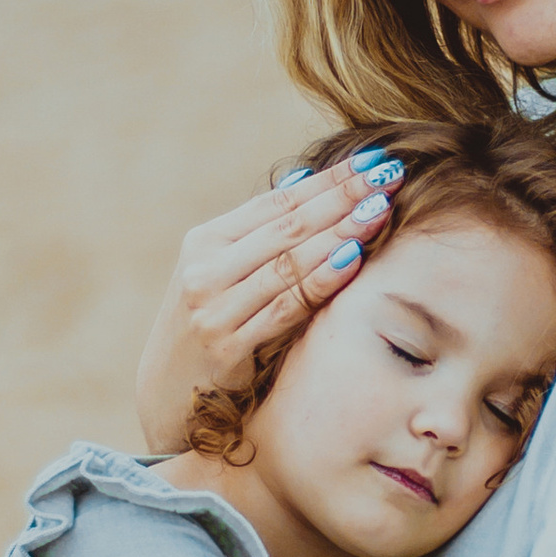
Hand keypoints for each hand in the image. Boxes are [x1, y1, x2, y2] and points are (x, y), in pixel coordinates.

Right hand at [134, 157, 400, 451]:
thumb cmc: (208, 326)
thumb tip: (304, 182)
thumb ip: (259, 237)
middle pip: (288, 226)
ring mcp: (214, 308)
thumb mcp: (221, 274)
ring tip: (380, 208)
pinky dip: (321, 281)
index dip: (329, 180)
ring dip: (340, 232)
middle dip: (343, 197)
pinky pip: (286, 307)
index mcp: (204, 241)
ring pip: (289, 263)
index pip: (278, 202)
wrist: (166, 396)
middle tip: (389, 175)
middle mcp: (204, 269)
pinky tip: (353, 258)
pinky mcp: (227, 346)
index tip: (374, 161)